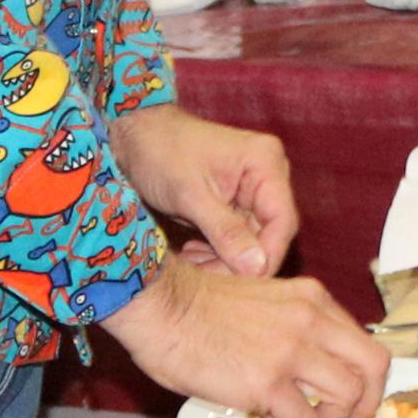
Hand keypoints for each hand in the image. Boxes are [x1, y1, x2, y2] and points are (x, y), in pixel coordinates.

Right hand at [100, 260, 388, 417]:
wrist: (162, 306)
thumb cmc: (196, 306)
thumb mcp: (264, 300)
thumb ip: (293, 326)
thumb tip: (305, 366)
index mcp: (311, 299)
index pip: (362, 341)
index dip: (362, 377)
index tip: (348, 396)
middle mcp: (311, 321)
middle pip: (373, 366)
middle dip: (365, 403)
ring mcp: (292, 351)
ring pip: (347, 397)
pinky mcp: (267, 382)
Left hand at [110, 102, 300, 276]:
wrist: (135, 133)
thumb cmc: (161, 152)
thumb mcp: (191, 196)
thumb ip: (226, 232)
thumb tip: (258, 268)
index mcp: (265, 163)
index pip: (282, 221)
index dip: (267, 256)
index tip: (242, 284)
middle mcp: (267, 175)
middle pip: (269, 233)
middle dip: (240, 262)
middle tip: (207, 281)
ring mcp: (251, 189)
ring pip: (251, 239)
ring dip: (225, 259)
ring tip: (193, 265)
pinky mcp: (235, 202)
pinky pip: (236, 235)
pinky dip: (217, 251)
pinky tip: (193, 256)